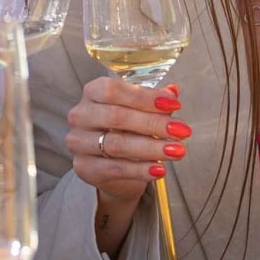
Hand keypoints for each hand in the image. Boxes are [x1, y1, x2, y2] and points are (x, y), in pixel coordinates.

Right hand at [66, 79, 186, 202]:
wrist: (110, 165)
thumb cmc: (125, 129)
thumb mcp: (140, 111)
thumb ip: (154, 101)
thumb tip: (172, 92)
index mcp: (92, 93)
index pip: (114, 90)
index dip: (145, 97)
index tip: (174, 105)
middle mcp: (80, 115)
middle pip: (116, 116)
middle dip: (153, 124)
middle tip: (181, 131)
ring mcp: (79, 142)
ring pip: (117, 144)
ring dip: (151, 148)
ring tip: (177, 151)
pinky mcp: (83, 168)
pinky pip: (115, 169)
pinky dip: (140, 170)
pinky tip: (159, 169)